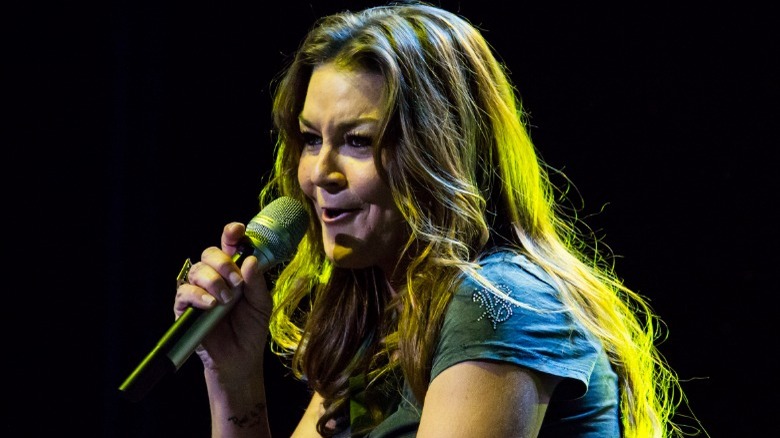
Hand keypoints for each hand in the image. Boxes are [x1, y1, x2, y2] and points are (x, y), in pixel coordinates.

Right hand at [173, 222, 271, 376]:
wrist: (240, 357)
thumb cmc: (251, 328)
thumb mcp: (261, 304)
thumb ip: (256, 282)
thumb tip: (250, 260)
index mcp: (234, 271)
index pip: (229, 245)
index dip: (231, 234)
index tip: (237, 231)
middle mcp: (215, 277)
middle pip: (210, 253)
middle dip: (223, 263)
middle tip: (236, 282)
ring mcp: (199, 291)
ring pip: (197, 270)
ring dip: (213, 281)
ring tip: (226, 300)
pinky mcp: (185, 308)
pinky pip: (184, 291)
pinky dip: (198, 295)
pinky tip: (211, 304)